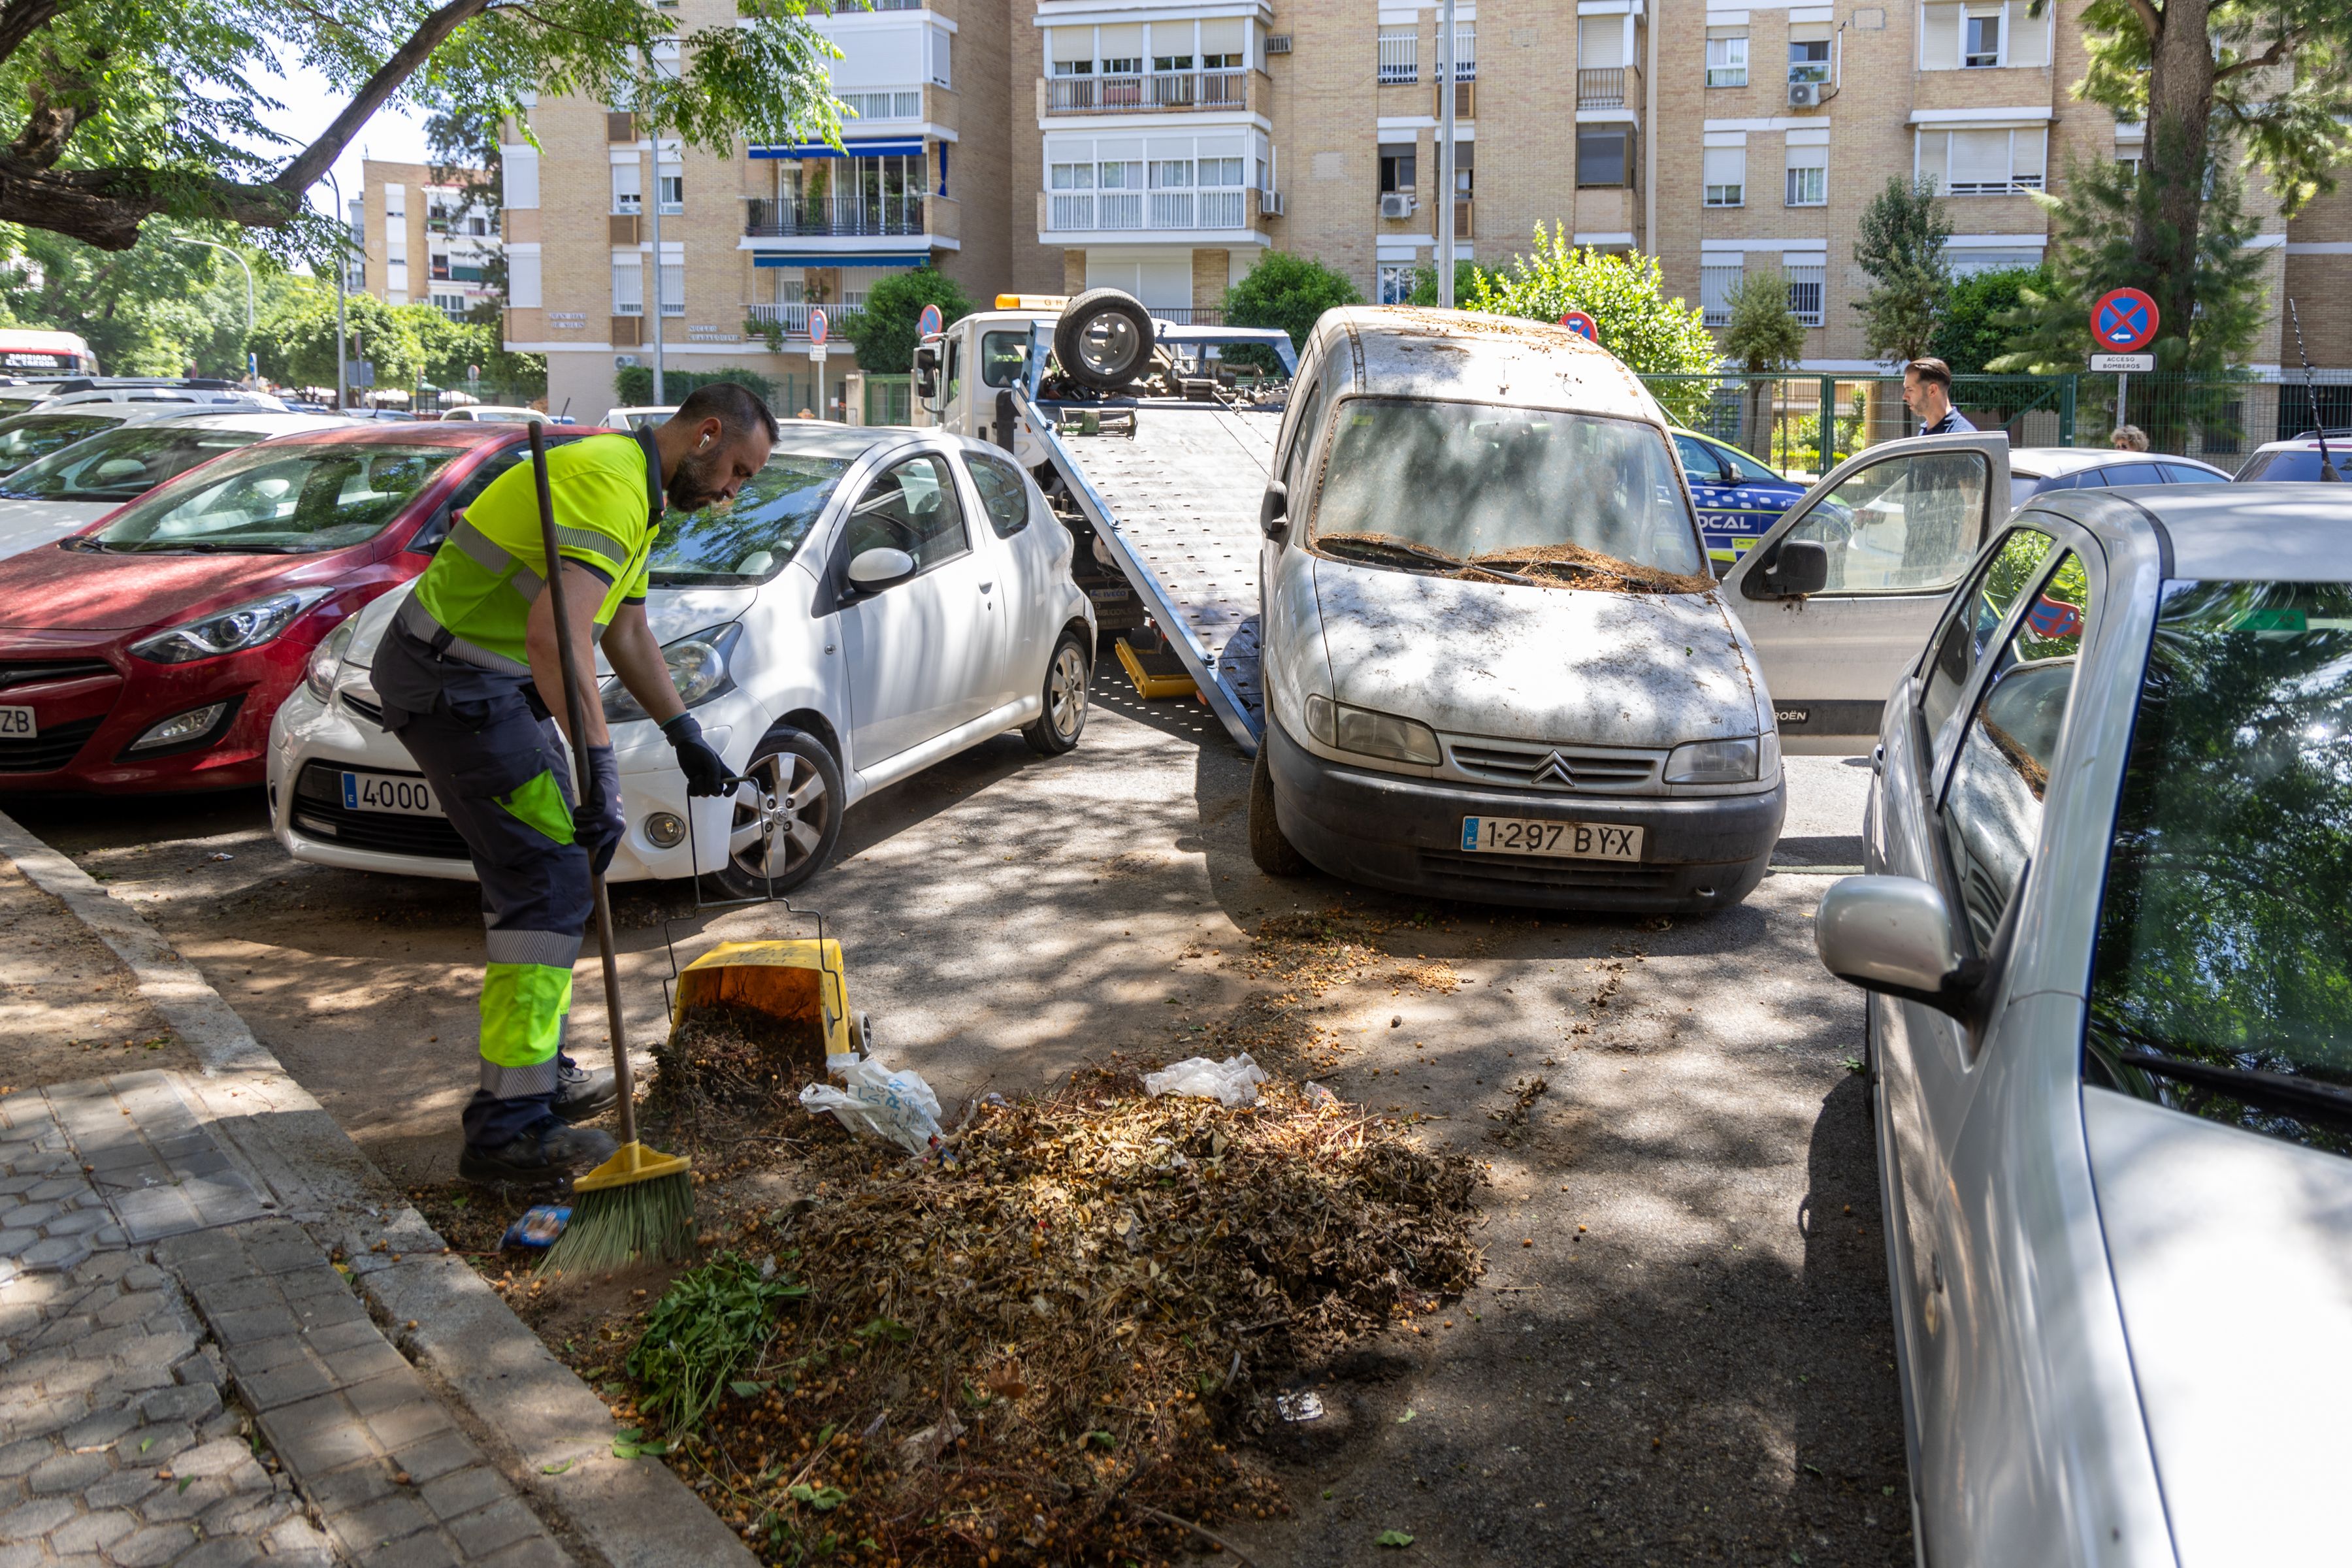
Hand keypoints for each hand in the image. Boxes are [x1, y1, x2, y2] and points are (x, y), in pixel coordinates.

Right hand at [578, 744, 624, 873]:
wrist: (605, 777)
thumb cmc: (603, 797)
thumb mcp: (605, 816)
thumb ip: (600, 830)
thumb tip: (590, 845)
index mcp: (617, 830)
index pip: (609, 850)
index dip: (601, 862)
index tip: (596, 872)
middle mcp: (616, 827)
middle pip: (590, 843)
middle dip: (580, 836)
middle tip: (579, 827)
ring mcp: (609, 820)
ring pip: (583, 829)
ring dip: (579, 820)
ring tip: (585, 811)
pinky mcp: (602, 811)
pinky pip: (581, 817)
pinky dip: (578, 811)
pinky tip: (585, 804)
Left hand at [662, 713, 730, 797]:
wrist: (685, 745)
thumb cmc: (700, 749)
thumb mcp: (710, 759)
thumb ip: (714, 773)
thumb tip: (715, 787)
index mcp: (722, 771)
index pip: (733, 783)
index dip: (732, 790)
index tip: (725, 793)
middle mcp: (714, 777)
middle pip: (716, 792)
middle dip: (709, 788)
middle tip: (702, 778)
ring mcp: (704, 780)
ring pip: (705, 794)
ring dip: (698, 787)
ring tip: (695, 776)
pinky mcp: (694, 782)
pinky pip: (695, 793)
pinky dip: (691, 789)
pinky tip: (690, 781)